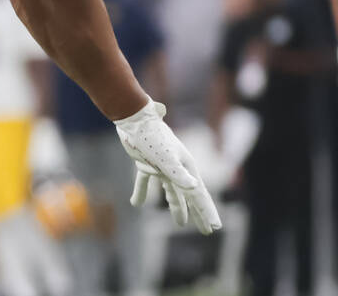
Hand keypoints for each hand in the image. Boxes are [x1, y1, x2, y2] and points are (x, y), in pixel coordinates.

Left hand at [114, 99, 221, 233]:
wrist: (134, 119)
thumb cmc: (152, 137)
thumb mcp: (166, 157)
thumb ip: (178, 173)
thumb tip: (194, 188)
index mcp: (186, 168)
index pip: (199, 195)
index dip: (207, 211)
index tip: (215, 227)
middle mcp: (177, 168)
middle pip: (189, 196)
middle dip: (198, 213)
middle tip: (207, 230)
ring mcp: (162, 166)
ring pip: (172, 191)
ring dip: (176, 206)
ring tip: (180, 224)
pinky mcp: (146, 163)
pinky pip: (145, 181)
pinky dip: (141, 192)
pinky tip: (136, 203)